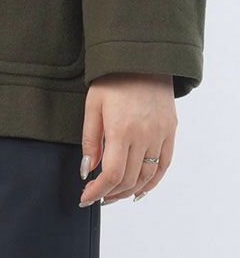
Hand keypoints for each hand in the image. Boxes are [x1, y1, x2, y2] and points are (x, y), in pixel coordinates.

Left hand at [79, 73, 176, 206]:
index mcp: (122, 129)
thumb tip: (87, 170)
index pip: (112, 174)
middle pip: (130, 179)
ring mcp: (161, 135)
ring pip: (148, 176)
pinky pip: (164, 165)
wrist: (141, 60)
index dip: (98, 190)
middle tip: (96, 197)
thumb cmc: (112, 80)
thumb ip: (90, 140)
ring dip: (130, 191)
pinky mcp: (170, 131)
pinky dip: (153, 182)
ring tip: (113, 195)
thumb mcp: (92, 106)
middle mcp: (145, 136)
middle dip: (110, 193)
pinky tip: (139, 190)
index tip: (85, 197)